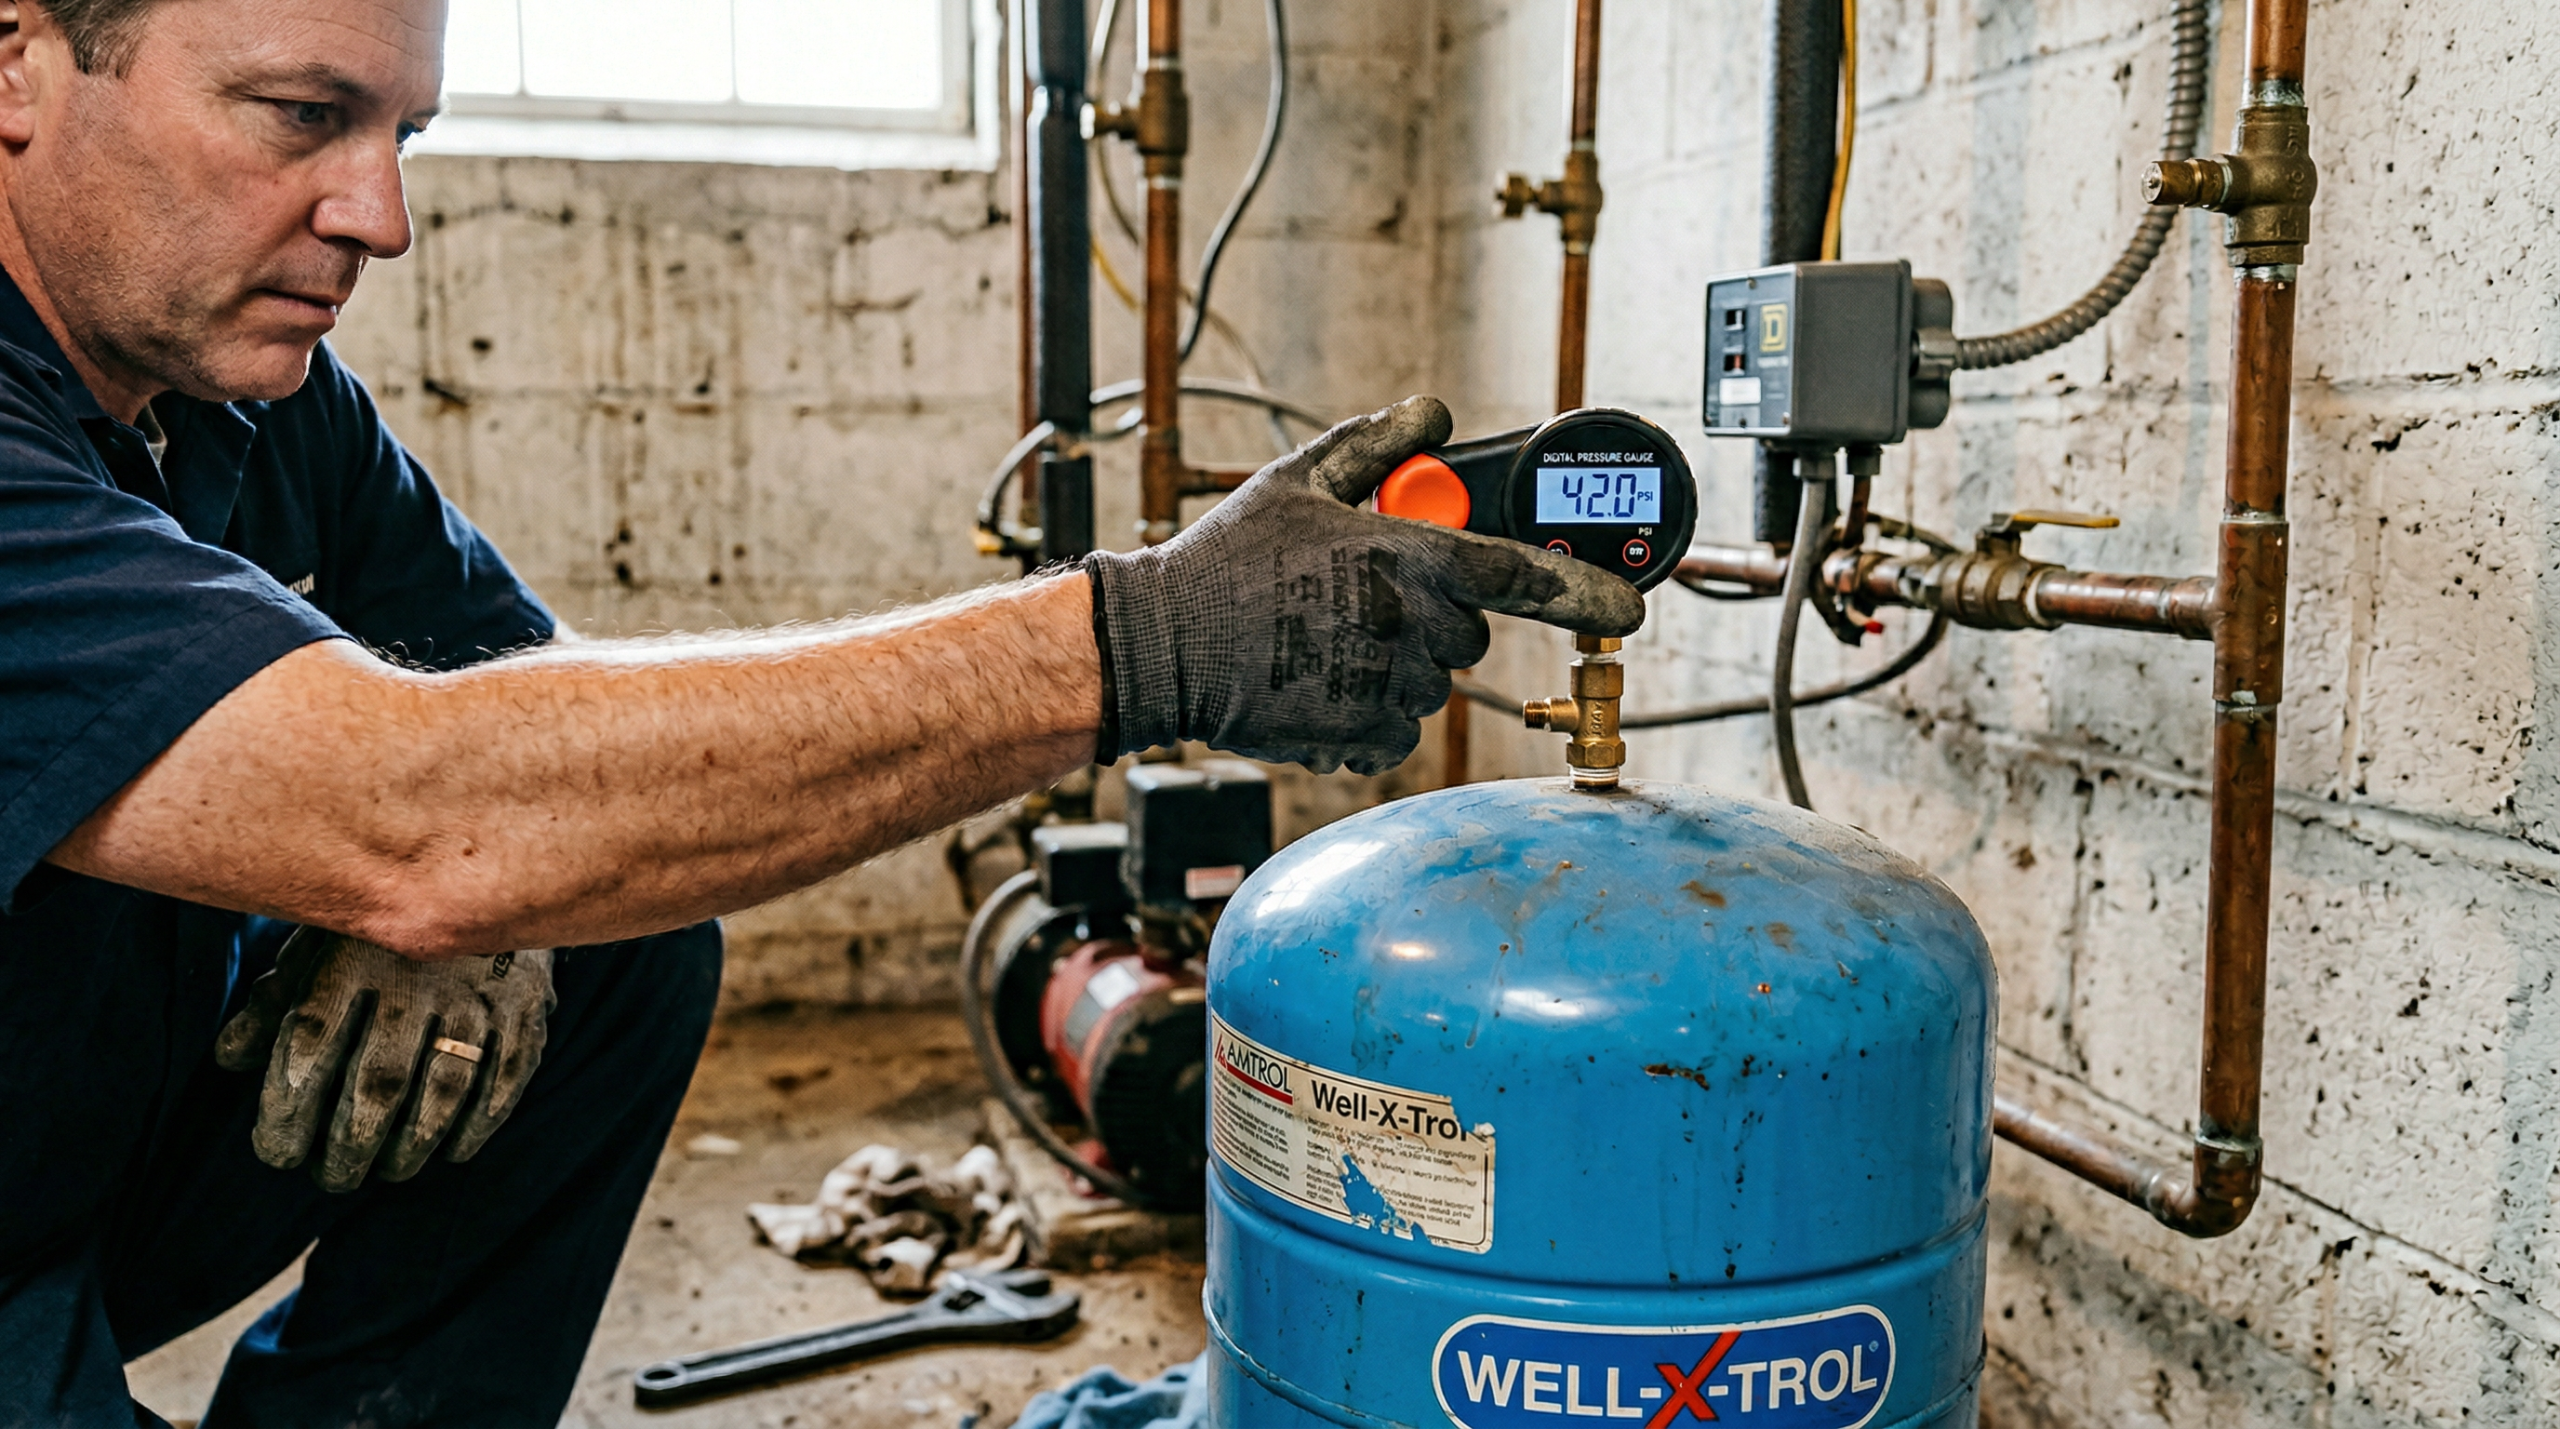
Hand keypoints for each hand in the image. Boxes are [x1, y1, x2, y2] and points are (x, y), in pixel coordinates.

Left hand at [214, 928, 555, 1191]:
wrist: (491, 864)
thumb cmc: (385, 920)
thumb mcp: (320, 941)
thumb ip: (275, 999)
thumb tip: (231, 1059)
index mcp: (353, 958)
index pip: (309, 1046)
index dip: (287, 1109)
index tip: (275, 1153)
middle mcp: (415, 979)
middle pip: (378, 1083)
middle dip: (349, 1145)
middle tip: (332, 1178)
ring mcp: (476, 994)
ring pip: (443, 1089)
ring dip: (412, 1145)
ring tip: (388, 1170)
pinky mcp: (524, 1005)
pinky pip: (505, 1077)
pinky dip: (480, 1122)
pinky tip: (453, 1149)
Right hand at [1082, 395, 1644, 773]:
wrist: (1166, 645)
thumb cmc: (1230, 559)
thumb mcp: (1299, 480)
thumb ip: (1377, 446)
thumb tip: (1432, 414)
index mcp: (1408, 557)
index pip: (1524, 577)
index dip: (1588, 594)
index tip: (1631, 610)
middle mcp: (1411, 626)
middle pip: (1470, 634)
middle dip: (1433, 618)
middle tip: (1363, 603)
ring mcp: (1390, 689)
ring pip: (1432, 685)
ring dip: (1396, 667)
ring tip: (1325, 643)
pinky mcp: (1363, 738)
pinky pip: (1397, 731)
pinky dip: (1367, 713)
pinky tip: (1317, 683)